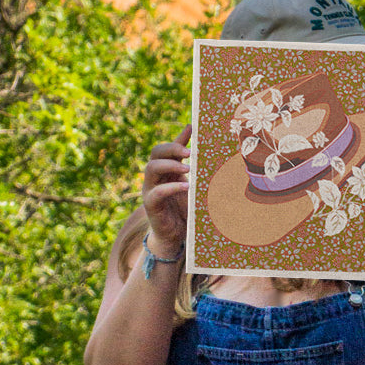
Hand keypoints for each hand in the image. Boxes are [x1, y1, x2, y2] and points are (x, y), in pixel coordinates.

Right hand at [142, 125, 191, 251]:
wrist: (176, 235)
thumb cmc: (185, 208)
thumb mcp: (193, 186)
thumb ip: (197, 170)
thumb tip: (213, 157)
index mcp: (166, 169)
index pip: (167, 147)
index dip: (178, 137)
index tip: (192, 128)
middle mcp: (155, 176)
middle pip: (156, 152)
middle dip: (172, 148)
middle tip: (189, 151)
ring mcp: (150, 189)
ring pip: (151, 168)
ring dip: (170, 165)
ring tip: (188, 168)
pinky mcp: (150, 204)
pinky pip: (156, 192)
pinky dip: (170, 187)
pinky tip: (185, 187)